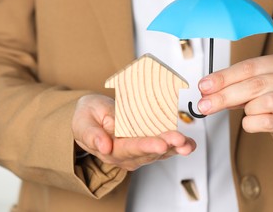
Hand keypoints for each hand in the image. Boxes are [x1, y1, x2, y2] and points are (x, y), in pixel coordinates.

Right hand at [72, 94, 195, 170]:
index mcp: (110, 149)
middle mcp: (126, 155)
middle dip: (166, 146)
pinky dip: (177, 146)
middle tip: (179, 140)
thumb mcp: (83, 121)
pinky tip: (188, 144)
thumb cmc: (87, 116)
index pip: (130, 149)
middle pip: (148, 152)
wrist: (91, 116)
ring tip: (187, 143)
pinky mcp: (147, 146)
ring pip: (159, 153)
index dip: (146, 146)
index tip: (160, 144)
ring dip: (175, 148)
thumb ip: (92, 135)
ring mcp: (138, 152)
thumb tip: (103, 147)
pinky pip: (164, 148)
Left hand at [197, 52, 272, 154]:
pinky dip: (252, 123)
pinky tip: (252, 122)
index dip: (223, 77)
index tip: (204, 86)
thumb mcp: (262, 86)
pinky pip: (267, 122)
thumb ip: (238, 85)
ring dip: (245, 109)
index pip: (249, 66)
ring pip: (262, 102)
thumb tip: (208, 91)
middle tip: (205, 105)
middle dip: (224, 95)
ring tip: (246, 112)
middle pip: (254, 84)